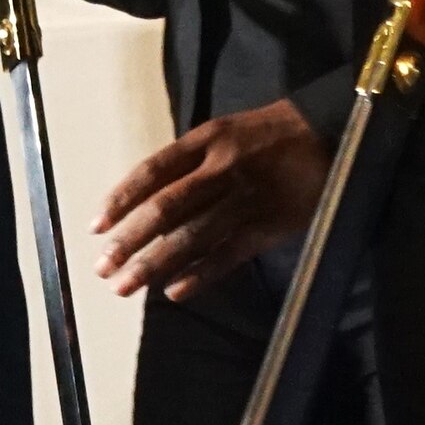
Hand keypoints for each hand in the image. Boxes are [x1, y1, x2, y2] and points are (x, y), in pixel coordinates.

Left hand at [92, 99, 326, 301]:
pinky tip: (175, 292)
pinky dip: (200, 274)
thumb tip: (148, 203)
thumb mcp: (225, 132)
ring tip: (125, 286)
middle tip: (103, 268)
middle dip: (131, 240)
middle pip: (166, 207)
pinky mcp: (269, 225)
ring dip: (155, 264)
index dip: (122, 199)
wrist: (329, 133)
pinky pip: (229, 254)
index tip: (96, 227)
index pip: (153, 171)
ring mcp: (246, 198)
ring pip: (192, 236)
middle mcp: (221, 168)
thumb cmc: (268, 135)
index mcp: (207, 140)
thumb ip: (190, 163)